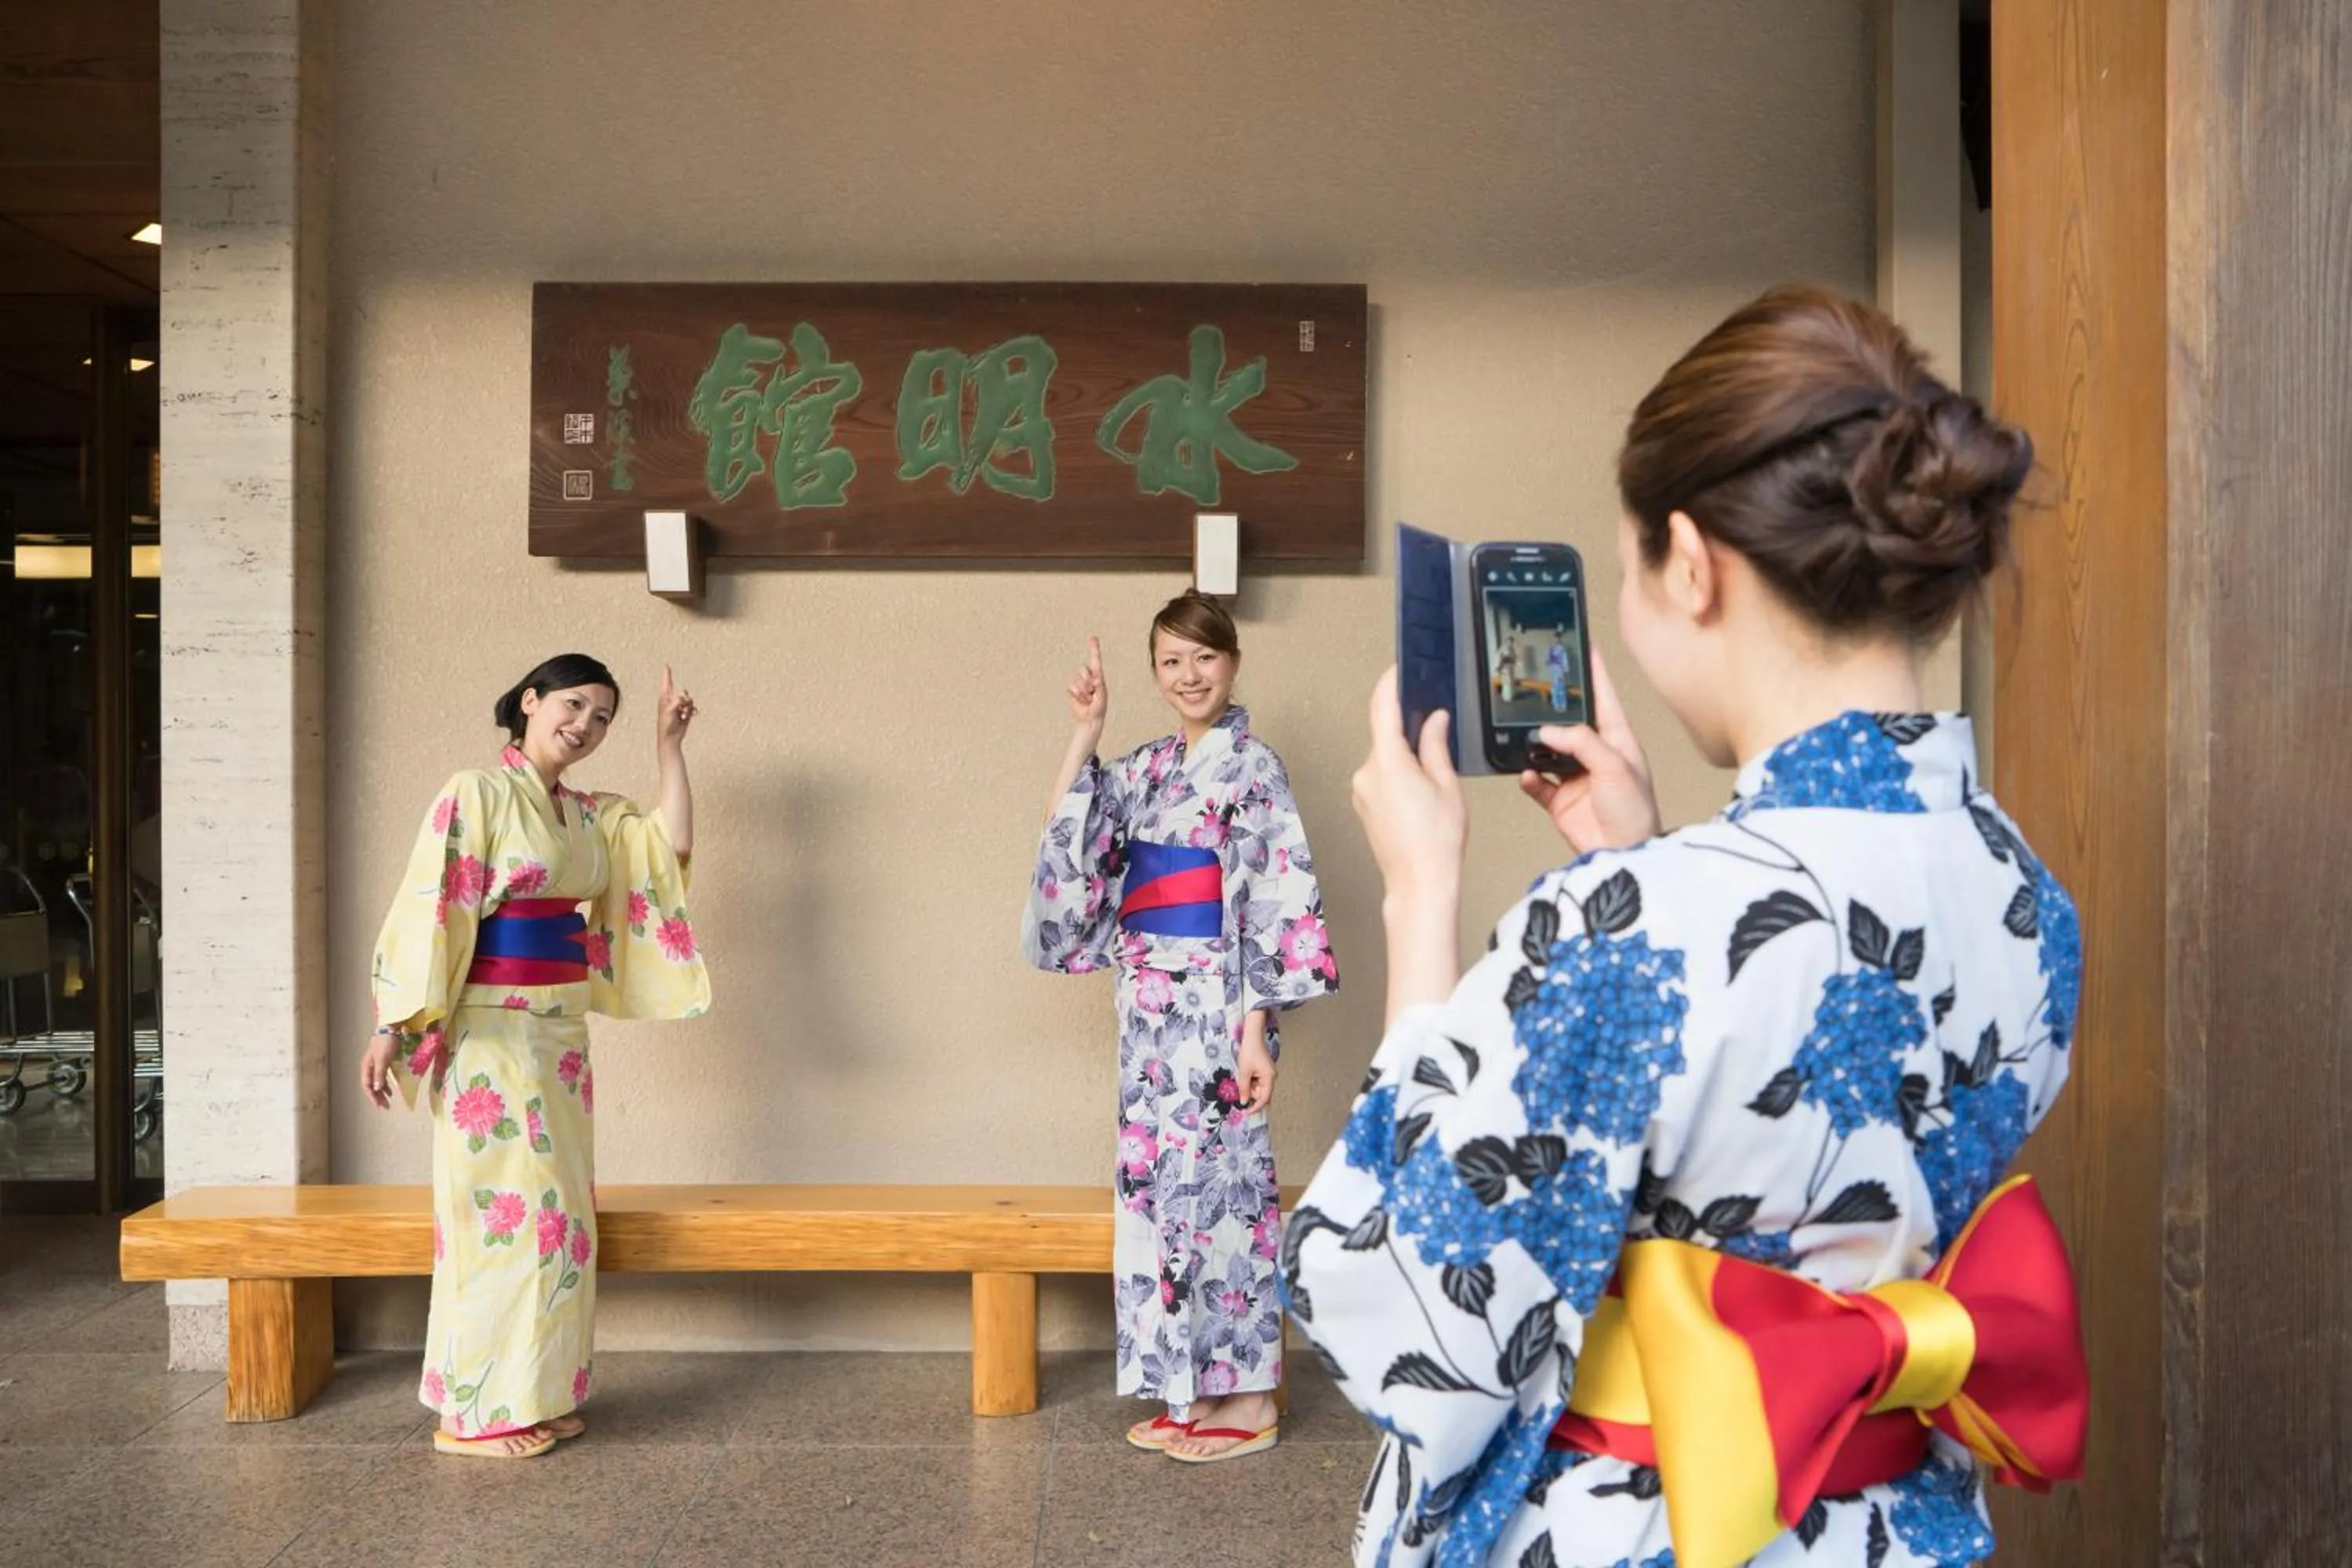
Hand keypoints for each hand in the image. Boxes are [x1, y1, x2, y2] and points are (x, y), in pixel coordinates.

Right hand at [360, 1032, 397, 1109]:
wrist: (391, 1028)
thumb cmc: (386, 1043)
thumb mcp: (383, 1059)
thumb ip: (379, 1074)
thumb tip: (376, 1089)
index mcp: (366, 1067)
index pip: (366, 1086)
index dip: (372, 1096)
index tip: (379, 1105)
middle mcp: (368, 1067)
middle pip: (370, 1086)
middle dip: (376, 1097)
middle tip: (384, 1107)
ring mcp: (375, 1064)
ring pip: (376, 1082)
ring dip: (381, 1092)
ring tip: (387, 1102)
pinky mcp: (382, 1062)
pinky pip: (381, 1077)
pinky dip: (385, 1085)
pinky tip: (389, 1091)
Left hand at [656, 665, 696, 750]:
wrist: (670, 738)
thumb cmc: (665, 725)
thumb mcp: (669, 711)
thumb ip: (677, 701)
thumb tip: (684, 695)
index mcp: (665, 698)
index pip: (667, 683)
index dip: (667, 674)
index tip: (667, 665)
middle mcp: (672, 701)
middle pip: (683, 692)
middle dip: (685, 698)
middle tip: (681, 707)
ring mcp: (679, 707)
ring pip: (689, 700)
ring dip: (689, 706)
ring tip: (683, 714)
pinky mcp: (685, 713)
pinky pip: (693, 708)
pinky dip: (692, 711)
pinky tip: (690, 715)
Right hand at [1066, 636, 1107, 734]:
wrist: (1089, 718)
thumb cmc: (1099, 707)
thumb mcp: (1102, 696)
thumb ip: (1099, 686)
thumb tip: (1095, 678)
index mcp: (1097, 676)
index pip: (1095, 660)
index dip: (1094, 648)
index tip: (1093, 637)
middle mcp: (1088, 677)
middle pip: (1083, 670)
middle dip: (1087, 681)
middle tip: (1092, 692)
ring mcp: (1079, 684)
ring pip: (1077, 680)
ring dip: (1083, 691)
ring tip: (1088, 699)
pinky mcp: (1072, 690)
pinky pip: (1071, 688)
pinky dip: (1077, 696)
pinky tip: (1081, 701)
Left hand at [1237, 1023, 1276, 1112]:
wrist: (1252, 1037)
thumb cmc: (1249, 1053)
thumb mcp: (1244, 1072)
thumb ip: (1244, 1088)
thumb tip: (1243, 1102)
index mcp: (1269, 1078)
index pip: (1264, 1098)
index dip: (1255, 1107)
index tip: (1246, 1112)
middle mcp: (1271, 1077)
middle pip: (1262, 1094)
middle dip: (1251, 1095)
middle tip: (1240, 1091)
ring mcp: (1268, 1074)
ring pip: (1259, 1088)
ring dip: (1249, 1087)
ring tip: (1242, 1077)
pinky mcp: (1264, 1070)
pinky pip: (1258, 1081)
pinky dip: (1250, 1082)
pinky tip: (1245, 1074)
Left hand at [1351, 667, 1467, 904]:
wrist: (1419, 883)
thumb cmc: (1437, 841)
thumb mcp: (1446, 785)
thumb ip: (1437, 745)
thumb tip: (1434, 720)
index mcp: (1388, 762)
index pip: (1383, 709)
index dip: (1390, 684)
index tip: (1398, 670)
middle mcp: (1367, 773)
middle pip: (1386, 735)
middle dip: (1409, 729)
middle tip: (1437, 729)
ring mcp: (1362, 791)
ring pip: (1385, 758)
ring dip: (1406, 756)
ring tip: (1435, 775)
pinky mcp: (1364, 805)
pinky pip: (1381, 776)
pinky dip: (1398, 773)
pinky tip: (1420, 791)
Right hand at [1518, 645, 1660, 852]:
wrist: (1624, 856)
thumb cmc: (1636, 814)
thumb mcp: (1615, 767)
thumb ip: (1581, 743)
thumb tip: (1547, 731)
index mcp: (1617, 740)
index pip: (1603, 697)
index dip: (1593, 671)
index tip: (1581, 646)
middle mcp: (1596, 755)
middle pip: (1569, 721)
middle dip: (1551, 708)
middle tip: (1533, 689)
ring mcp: (1576, 777)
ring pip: (1547, 750)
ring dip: (1534, 745)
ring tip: (1523, 737)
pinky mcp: (1560, 800)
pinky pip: (1537, 782)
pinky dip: (1528, 778)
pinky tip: (1526, 775)